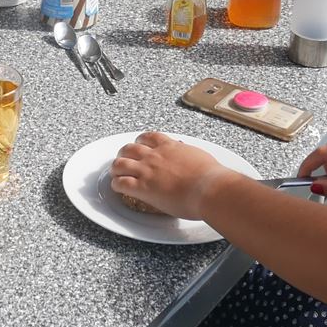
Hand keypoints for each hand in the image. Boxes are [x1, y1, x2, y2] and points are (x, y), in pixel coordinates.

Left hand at [111, 131, 233, 218]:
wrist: (209, 188)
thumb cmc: (210, 176)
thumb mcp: (199, 156)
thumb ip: (189, 155)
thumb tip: (190, 158)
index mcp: (169, 147)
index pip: (149, 137)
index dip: (141, 141)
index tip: (140, 145)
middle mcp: (155, 156)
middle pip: (130, 149)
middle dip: (125, 154)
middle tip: (124, 159)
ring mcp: (147, 171)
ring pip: (120, 164)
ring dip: (116, 168)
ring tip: (116, 173)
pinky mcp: (143, 187)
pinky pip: (121, 183)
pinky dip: (116, 185)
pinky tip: (117, 188)